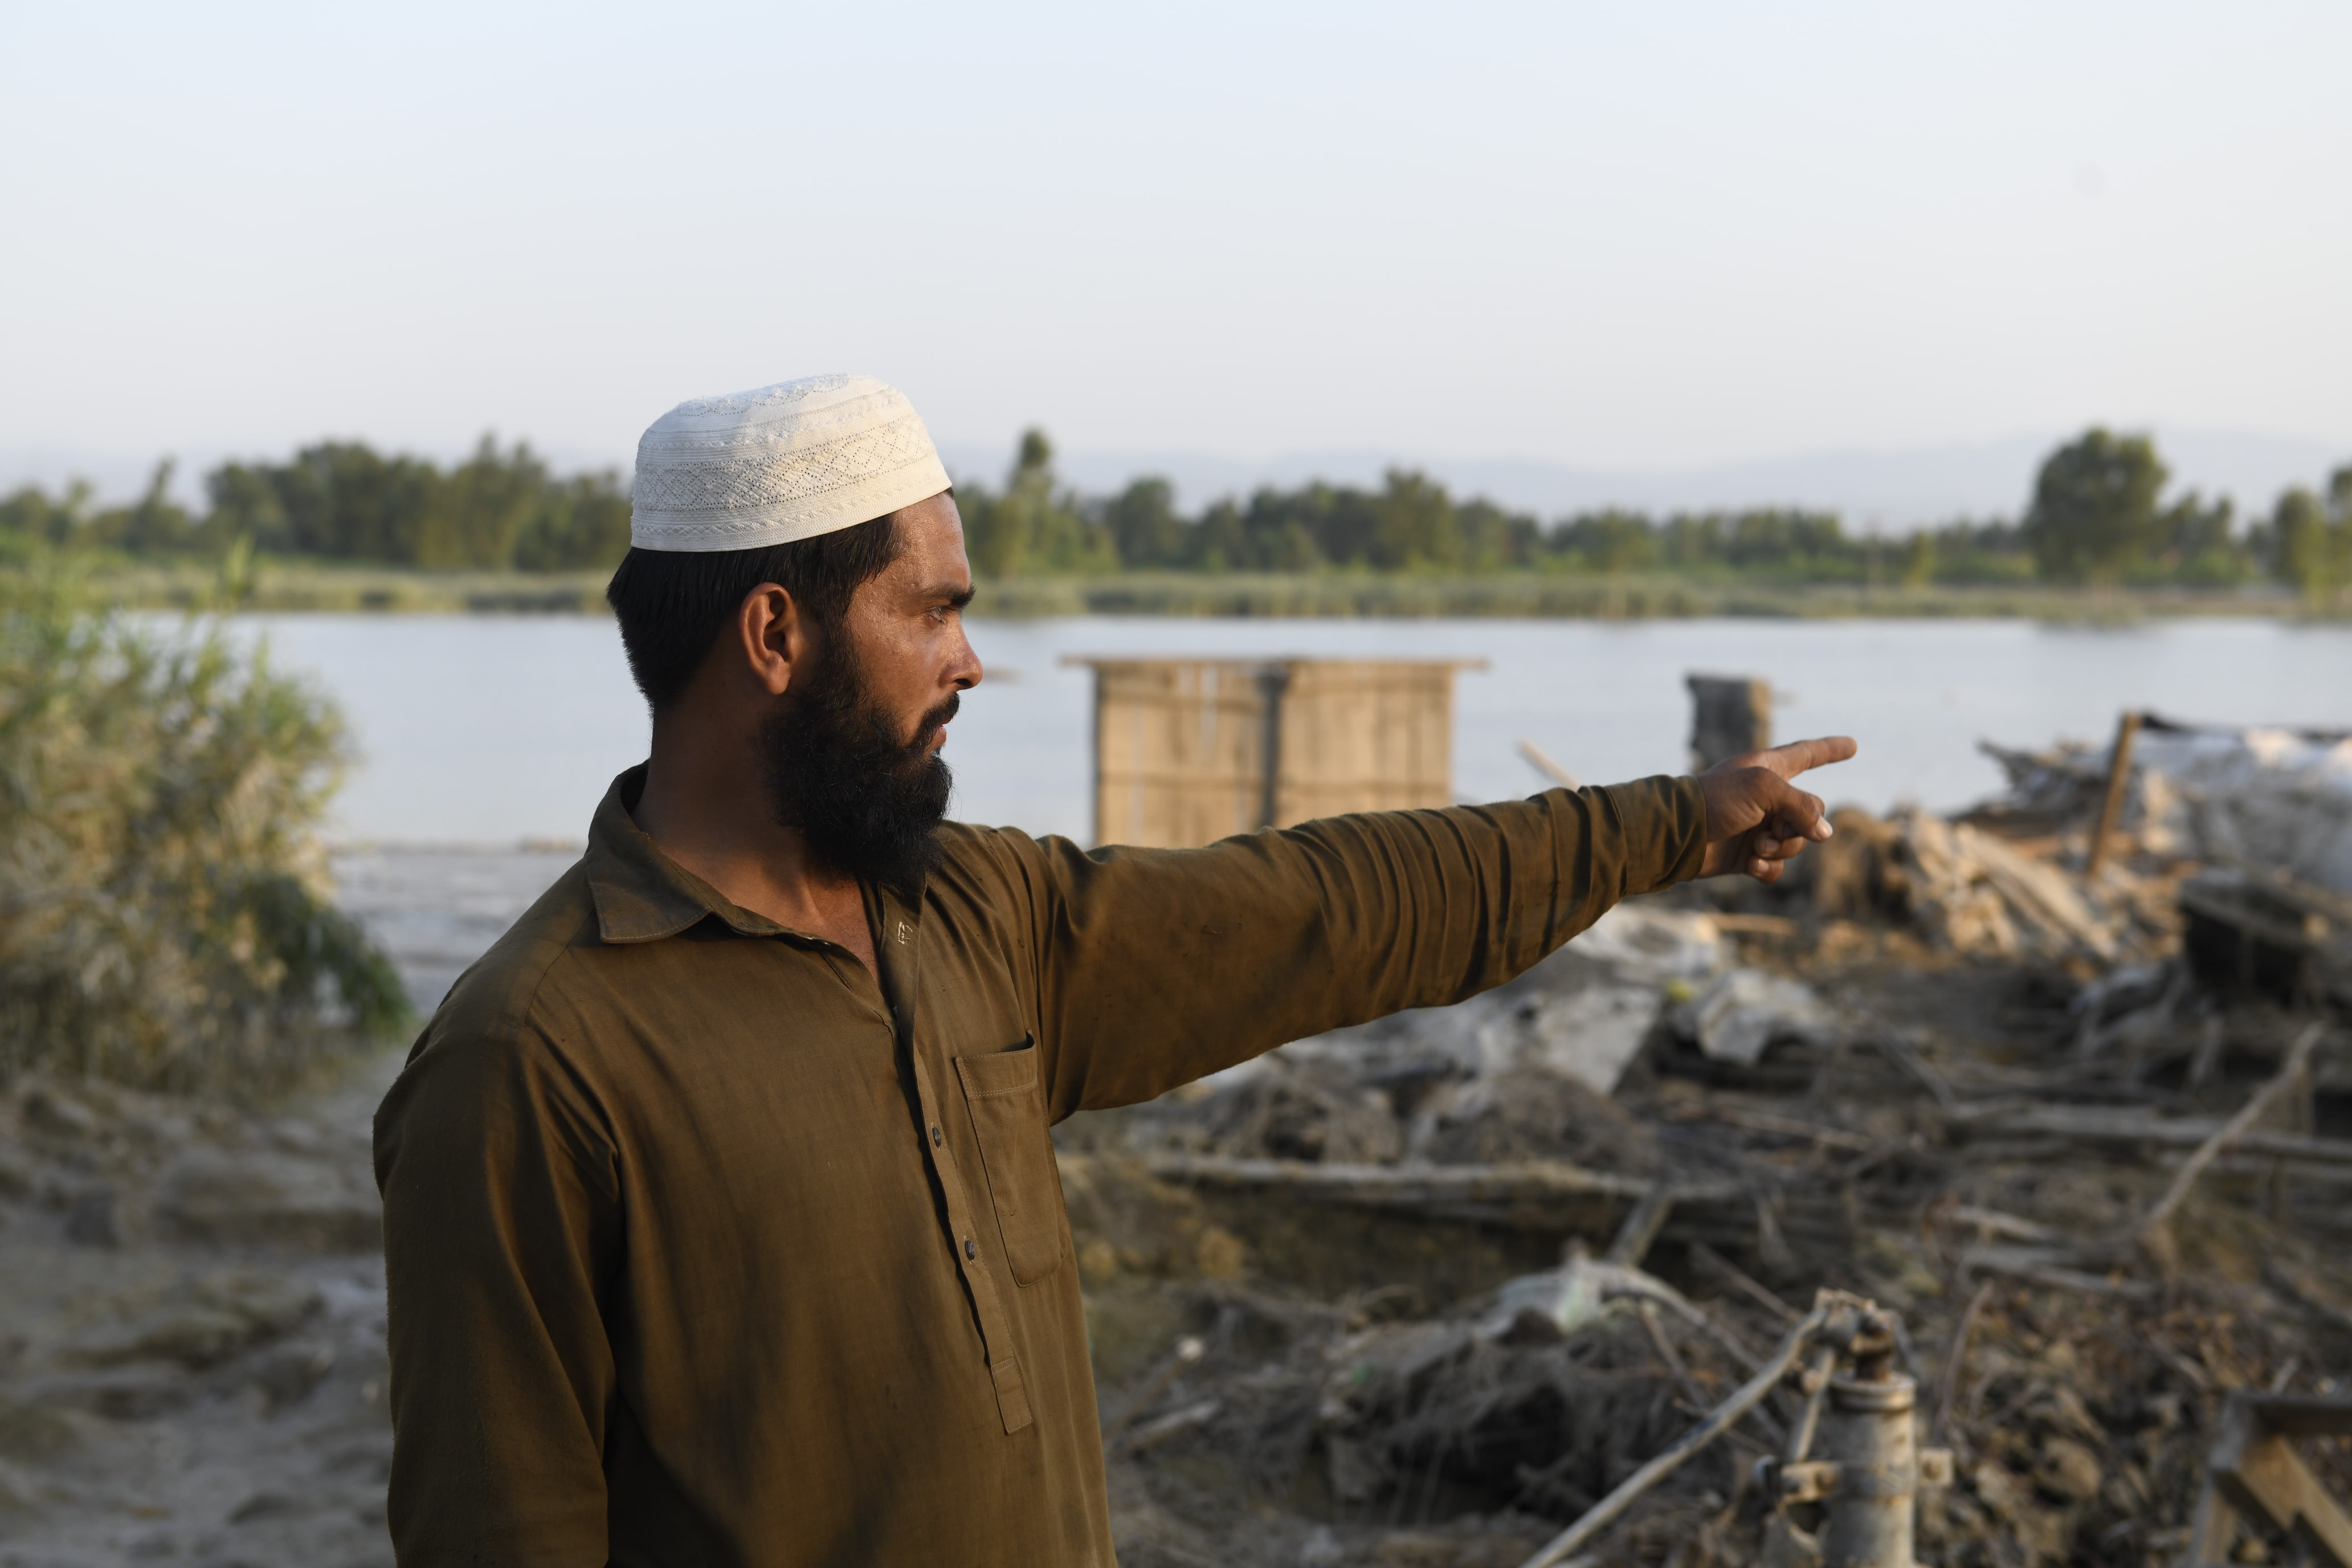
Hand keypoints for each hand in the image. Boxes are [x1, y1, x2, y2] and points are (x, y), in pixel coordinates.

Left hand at [1695, 736, 1858, 882]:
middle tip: (1774, 830)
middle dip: (1799, 826)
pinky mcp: (1748, 855)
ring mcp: (1758, 827)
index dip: (1830, 750)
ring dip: (1780, 849)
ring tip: (1755, 847)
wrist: (1678, 835)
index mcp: (1769, 769)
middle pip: (1811, 812)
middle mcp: (1767, 797)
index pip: (1807, 754)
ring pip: (1795, 843)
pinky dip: (1768, 868)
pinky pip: (1777, 866)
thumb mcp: (1764, 788)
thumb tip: (1823, 833)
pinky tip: (1751, 866)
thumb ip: (1801, 805)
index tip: (1852, 745)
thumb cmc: (1717, 800)